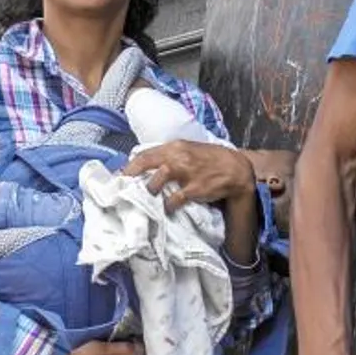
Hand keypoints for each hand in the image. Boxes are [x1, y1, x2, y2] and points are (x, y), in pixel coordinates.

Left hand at [123, 141, 255, 212]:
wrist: (235, 168)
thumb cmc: (209, 160)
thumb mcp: (188, 150)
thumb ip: (168, 156)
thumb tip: (145, 166)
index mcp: (174, 146)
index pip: (144, 154)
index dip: (129, 167)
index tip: (120, 178)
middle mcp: (177, 156)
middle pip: (145, 163)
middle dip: (130, 176)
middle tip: (122, 189)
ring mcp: (186, 172)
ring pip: (157, 179)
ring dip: (148, 190)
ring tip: (145, 199)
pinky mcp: (194, 188)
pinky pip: (174, 198)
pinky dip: (167, 205)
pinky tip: (166, 208)